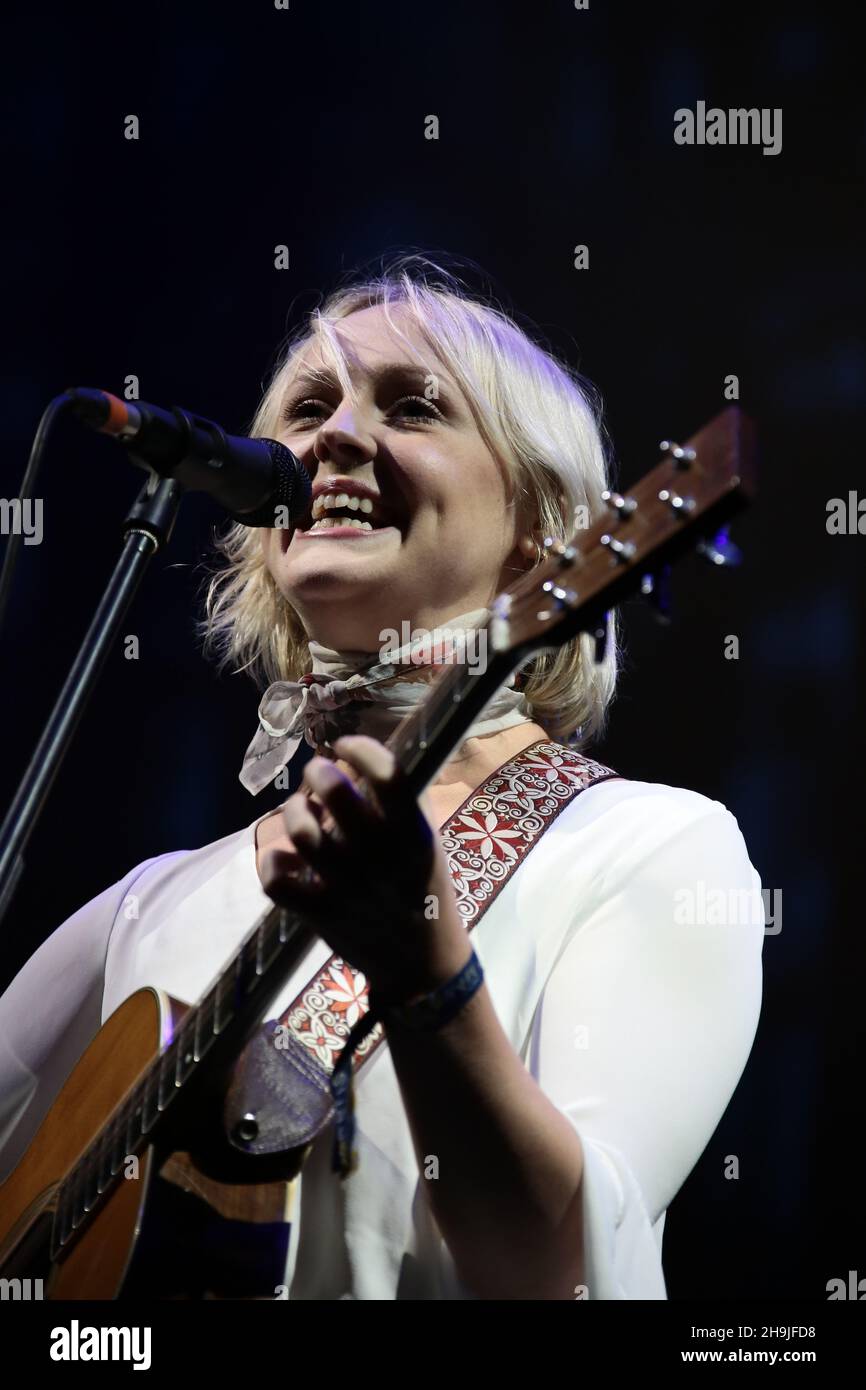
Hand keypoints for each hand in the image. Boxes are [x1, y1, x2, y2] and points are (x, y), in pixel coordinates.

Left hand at [257, 735, 471, 1003]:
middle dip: (318, 772)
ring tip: (302, 809)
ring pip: (301, 832)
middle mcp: (379, 858)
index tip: (345, 745)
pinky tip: (288, 858)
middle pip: (335, 794)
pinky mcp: (319, 914)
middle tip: (317, 773)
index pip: (387, 775)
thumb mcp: (428, 843)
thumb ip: (404, 802)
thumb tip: (365, 758)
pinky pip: (276, 880)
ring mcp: (346, 888)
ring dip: (294, 810)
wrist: (421, 963)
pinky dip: (273, 862)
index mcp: (414, 836)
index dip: (360, 748)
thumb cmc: (425, 891)